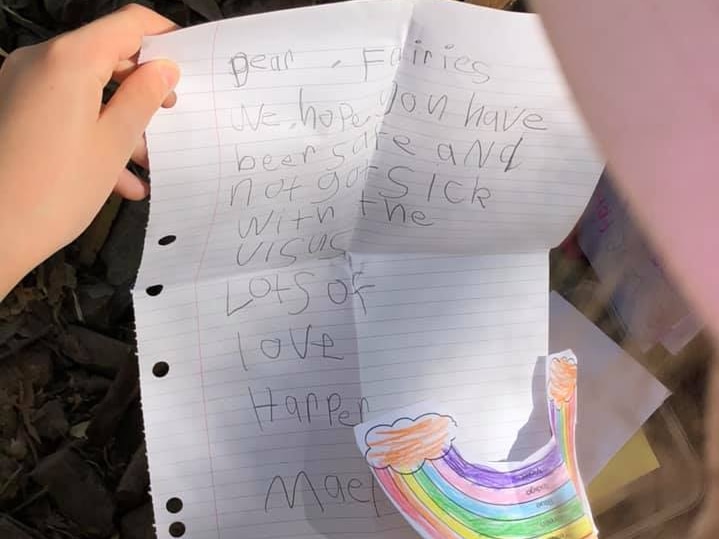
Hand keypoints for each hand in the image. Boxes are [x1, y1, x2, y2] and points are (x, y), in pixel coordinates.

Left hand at [0, 3, 179, 297]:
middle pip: (105, 56)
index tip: (187, 63)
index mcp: (68, 60)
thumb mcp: (114, 143)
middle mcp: (38, 61)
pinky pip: (61, 108)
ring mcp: (19, 84)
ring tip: (143, 163)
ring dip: (118, 117)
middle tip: (168, 120)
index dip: (164, 38)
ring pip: (85, 87)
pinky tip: (115, 174)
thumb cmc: (53, 192)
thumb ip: (144, 97)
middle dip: (141, 88)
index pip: (128, 24)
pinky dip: (90, 130)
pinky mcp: (11, 109)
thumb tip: (163, 70)